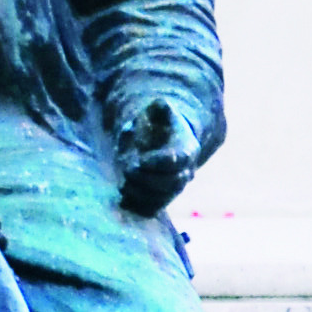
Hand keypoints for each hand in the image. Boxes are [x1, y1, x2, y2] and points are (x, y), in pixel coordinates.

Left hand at [118, 95, 202, 213]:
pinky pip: (153, 208)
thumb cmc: (157, 126)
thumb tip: (161, 103)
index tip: (140, 159)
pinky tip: (125, 193)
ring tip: (125, 181)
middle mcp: (185, 171)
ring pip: (162, 197)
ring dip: (141, 191)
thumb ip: (160, 108)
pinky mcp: (162, 199)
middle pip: (172, 182)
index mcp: (186, 149)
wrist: (158, 144)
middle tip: (128, 168)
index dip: (160, 162)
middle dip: (147, 177)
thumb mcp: (158, 112)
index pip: (179, 160)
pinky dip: (138, 204)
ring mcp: (174, 188)